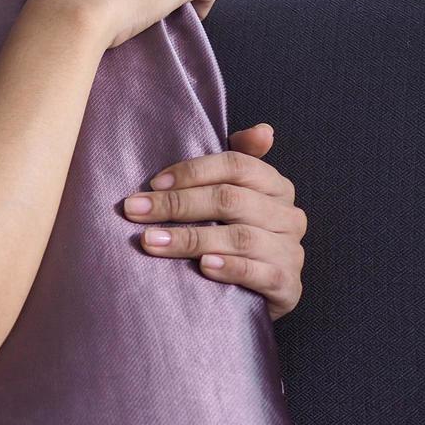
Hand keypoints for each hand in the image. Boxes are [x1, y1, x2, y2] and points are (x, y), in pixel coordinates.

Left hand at [120, 123, 305, 320]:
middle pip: (230, 200)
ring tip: (151, 241)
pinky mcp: (287, 285)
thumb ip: (237, 163)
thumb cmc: (234, 234)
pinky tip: (203, 267)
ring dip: (190, 239)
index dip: (192, 172)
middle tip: (135, 211)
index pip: (236, 165)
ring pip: (239, 237)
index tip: (153, 183)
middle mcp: (288, 215)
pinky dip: (230, 268)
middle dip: (177, 204)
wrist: (257, 293)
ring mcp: (290, 251)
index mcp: (275, 186)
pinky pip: (259, 273)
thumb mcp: (234, 196)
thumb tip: (263, 130)